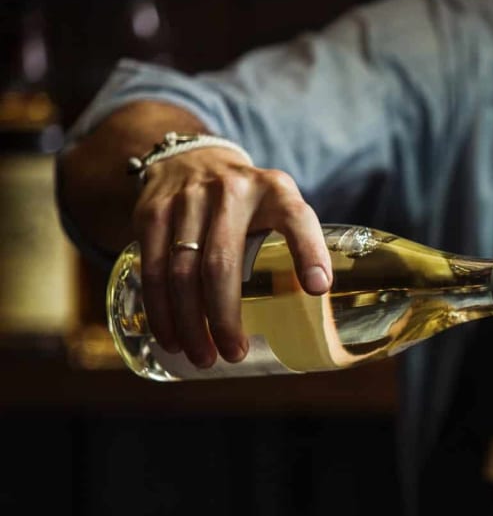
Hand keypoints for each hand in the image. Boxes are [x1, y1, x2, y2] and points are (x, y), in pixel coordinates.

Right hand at [131, 148, 331, 366]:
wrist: (193, 158)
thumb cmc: (251, 202)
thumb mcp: (281, 208)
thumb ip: (299, 246)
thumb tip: (317, 306)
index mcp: (276, 191)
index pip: (297, 219)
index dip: (308, 253)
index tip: (318, 288)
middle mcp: (231, 190)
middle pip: (222, 263)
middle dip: (224, 317)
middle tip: (233, 355)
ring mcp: (187, 199)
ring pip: (181, 271)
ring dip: (189, 322)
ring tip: (202, 357)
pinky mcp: (152, 212)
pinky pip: (152, 268)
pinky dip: (160, 309)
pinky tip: (170, 336)